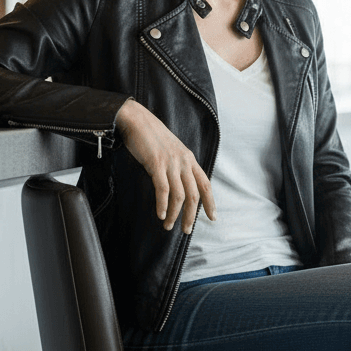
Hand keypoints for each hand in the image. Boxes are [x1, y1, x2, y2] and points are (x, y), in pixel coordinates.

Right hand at [115, 99, 215, 232]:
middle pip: (194, 195)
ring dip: (175, 214)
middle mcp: (184, 162)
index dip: (210, 203)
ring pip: (180, 196)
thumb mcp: (172, 151)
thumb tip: (181, 184)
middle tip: (186, 230)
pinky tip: (161, 215)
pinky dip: (163, 204)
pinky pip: (163, 189)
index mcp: (190, 159)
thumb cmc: (152, 137)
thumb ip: (179, 166)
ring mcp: (171, 163)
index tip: (213, 218)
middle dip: (192, 216)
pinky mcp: (156, 164)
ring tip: (168, 226)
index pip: (206, 185)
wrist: (137, 119)